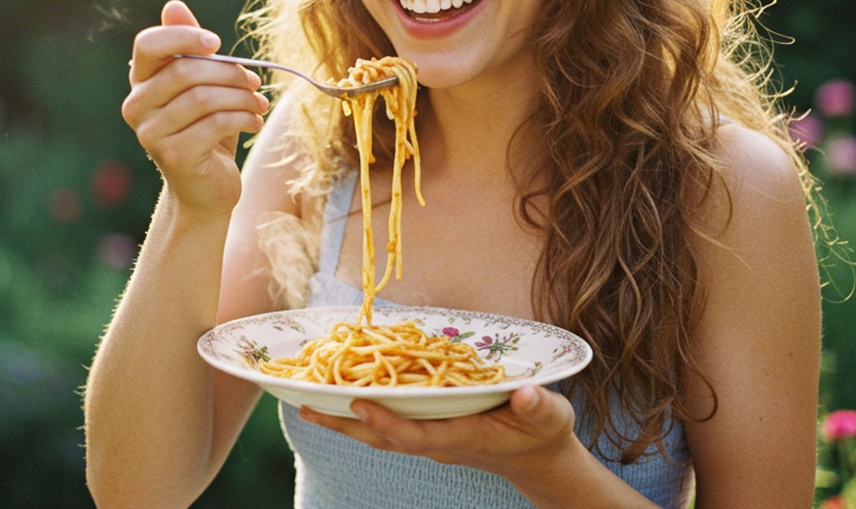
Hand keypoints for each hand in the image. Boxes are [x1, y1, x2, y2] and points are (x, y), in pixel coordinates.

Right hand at [122, 0, 269, 215]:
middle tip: (255, 82)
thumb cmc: (206, 131)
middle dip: (229, 73)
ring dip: (242, 98)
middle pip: (185, 71)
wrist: (206, 189)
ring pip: (204, 98)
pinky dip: (244, 119)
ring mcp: (150, 133)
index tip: (217, 43)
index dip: (183, 37)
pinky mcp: (173, 155)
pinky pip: (216, 124)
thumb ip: (190, 49)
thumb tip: (174, 5)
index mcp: (141, 82)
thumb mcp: (202, 87)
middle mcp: (136, 106)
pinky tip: (254, 123)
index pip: (148, 44)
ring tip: (258, 104)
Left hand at [298, 384, 576, 485]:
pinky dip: (363, 417)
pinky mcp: (432, 432)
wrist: (541, 460)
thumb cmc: (545, 433)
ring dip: (345, 423)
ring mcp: (434, 439)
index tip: (358, 402)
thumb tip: (527, 395)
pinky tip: (342, 404)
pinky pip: (390, 427)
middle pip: (385, 438)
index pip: (417, 432)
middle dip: (346, 425)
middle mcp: (440, 441)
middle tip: (306, 407)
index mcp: (463, 436)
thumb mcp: (550, 416)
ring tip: (308, 407)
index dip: (386, 419)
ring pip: (381, 435)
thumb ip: (538, 406)